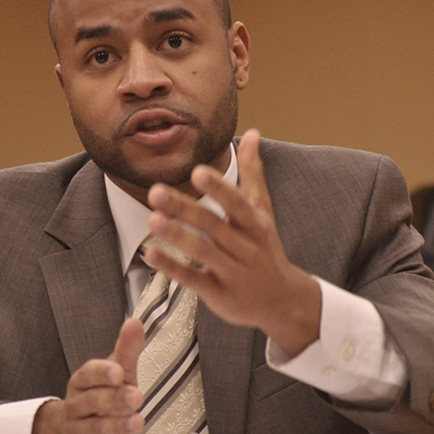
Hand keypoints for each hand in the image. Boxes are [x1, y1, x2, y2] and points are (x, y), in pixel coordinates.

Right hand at [31, 318, 144, 433]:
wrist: (72, 432)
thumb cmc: (100, 398)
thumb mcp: (114, 372)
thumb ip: (126, 350)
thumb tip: (135, 322)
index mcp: (81, 382)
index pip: (88, 374)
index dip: (102, 373)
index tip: (119, 372)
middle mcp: (77, 406)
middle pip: (93, 402)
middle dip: (114, 399)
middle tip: (136, 396)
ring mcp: (78, 432)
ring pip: (96, 429)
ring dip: (117, 426)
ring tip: (138, 422)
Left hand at [145, 129, 321, 357]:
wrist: (282, 301)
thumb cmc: (266, 250)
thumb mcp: (263, 212)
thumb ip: (253, 173)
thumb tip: (252, 133)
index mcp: (255, 225)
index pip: (237, 203)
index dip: (218, 188)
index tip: (197, 172)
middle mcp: (245, 248)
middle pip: (213, 226)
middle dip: (184, 208)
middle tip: (155, 192)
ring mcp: (232, 273)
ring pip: (203, 252)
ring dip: (177, 235)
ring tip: (152, 219)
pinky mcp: (218, 294)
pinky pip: (193, 280)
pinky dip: (172, 267)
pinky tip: (151, 253)